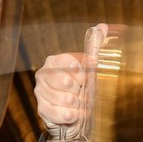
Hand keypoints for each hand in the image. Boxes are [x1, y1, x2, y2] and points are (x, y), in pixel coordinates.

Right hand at [35, 22, 106, 141]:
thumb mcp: (89, 69)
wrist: (73, 115)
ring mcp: (40, 92)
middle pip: (64, 80)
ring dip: (76, 104)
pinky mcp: (41, 108)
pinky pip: (57, 112)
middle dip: (79, 90)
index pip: (67, 62)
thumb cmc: (81, 90)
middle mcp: (43, 74)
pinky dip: (70, 115)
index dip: (80, 72)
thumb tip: (102, 26)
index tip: (87, 78)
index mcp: (54, 61)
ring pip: (63, 98)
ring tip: (80, 105)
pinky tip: (76, 115)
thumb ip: (95, 47)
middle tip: (82, 94)